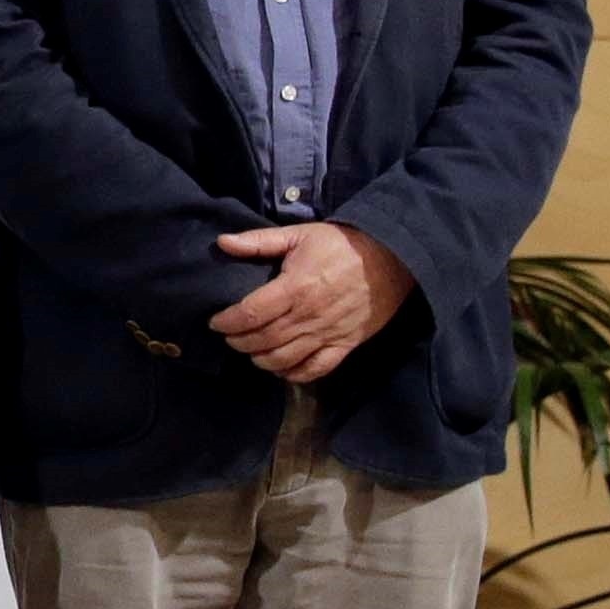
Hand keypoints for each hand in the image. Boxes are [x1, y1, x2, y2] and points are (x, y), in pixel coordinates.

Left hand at [212, 221, 411, 384]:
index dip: (227, 322)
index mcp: (295, 287)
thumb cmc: (342, 245)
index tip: (215, 323)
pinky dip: (294, 374)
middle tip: (230, 337)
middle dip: (239, 342)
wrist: (393, 258)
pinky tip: (280, 368)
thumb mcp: (300, 234)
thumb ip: (260, 241)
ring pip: (284, 359)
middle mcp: (309, 315)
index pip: (250, 314)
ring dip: (260, 360)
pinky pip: (316, 369)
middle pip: (263, 339)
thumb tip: (222, 242)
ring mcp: (328, 333)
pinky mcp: (346, 345)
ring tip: (251, 351)